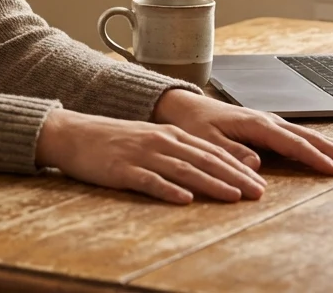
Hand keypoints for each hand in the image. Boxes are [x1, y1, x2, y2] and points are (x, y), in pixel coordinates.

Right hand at [35, 108, 266, 204]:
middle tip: (258, 193)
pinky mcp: (123, 169)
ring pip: (184, 170)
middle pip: (205, 160)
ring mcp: (142, 155)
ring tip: (233, 196)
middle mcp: (161, 142)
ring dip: (211, 183)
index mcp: (170, 134)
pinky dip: (168, 190)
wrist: (74, 134)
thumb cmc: (112, 140)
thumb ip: (177, 151)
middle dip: (235, 177)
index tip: (259, 183)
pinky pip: (150, 181)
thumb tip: (207, 167)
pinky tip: (184, 200)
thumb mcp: (150, 139)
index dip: (238, 167)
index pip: (212, 151)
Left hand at [151, 89, 332, 175]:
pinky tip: (332, 153)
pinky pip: (300, 137)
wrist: (183, 106)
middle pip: (311, 138)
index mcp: (257, 124)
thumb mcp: (205, 140)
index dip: (316, 158)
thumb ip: (230, 152)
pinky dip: (320, 145)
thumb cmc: (193, 123)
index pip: (294, 144)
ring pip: (310, 136)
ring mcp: (270, 123)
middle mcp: (269, 121)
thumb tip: (255, 164)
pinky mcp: (268, 127)